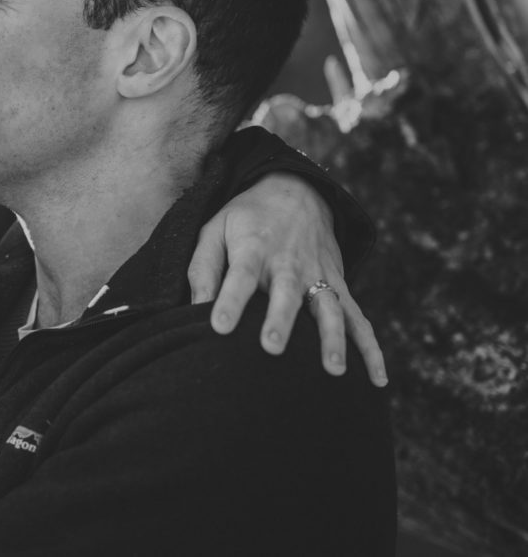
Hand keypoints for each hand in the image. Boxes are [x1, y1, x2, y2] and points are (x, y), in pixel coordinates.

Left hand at [187, 172, 386, 385]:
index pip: (239, 276)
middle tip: (272, 347)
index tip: (218, 326)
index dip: (229, 301)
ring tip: (332, 370)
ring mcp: (319, 275)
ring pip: (329, 308)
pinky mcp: (339, 285)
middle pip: (286, 293)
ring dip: (332, 338)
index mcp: (254, 248)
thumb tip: (192, 308)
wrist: (296, 192)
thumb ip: (202, 268)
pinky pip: (359, 319)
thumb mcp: (214, 229)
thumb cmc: (245, 219)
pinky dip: (370, 348)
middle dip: (281, 320)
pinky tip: (377, 379)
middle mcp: (289, 263)